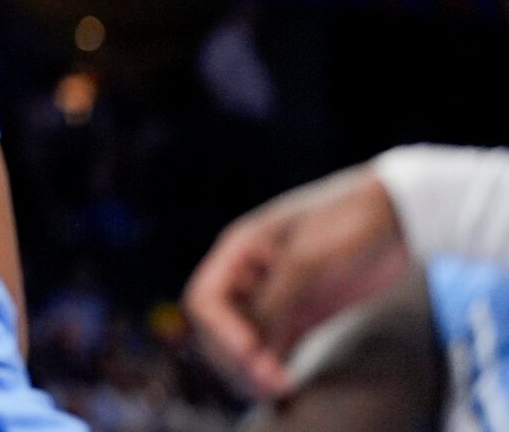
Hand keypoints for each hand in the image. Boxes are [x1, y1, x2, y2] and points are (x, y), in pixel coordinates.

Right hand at [184, 166, 410, 399]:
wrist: (398, 217)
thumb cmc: (348, 223)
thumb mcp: (309, 257)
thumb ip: (278, 299)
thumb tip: (255, 347)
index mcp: (240, 250)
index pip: (206, 298)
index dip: (220, 330)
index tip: (252, 353)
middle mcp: (249, 276)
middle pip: (218, 326)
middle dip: (236, 357)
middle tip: (271, 382)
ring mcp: (274, 296)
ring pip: (244, 341)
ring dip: (252, 368)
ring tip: (280, 388)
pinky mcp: (300, 314)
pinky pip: (273, 346)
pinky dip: (274, 366)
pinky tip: (288, 384)